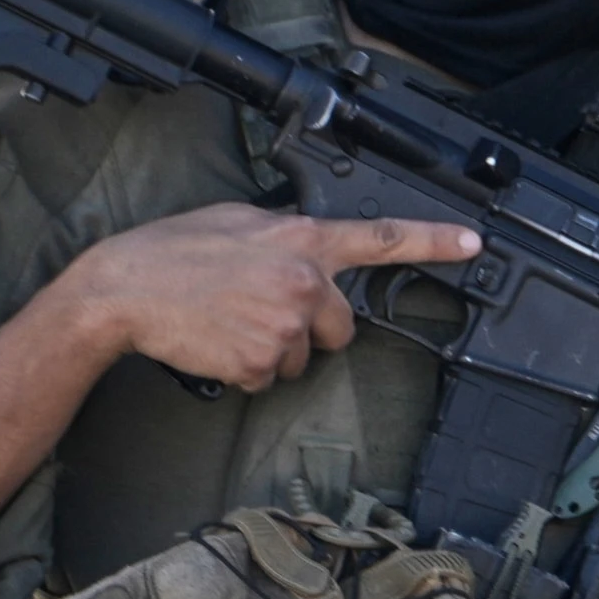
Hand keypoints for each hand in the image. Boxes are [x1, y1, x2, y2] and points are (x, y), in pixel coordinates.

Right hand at [0, 204, 486, 559]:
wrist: (124, 290)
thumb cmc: (172, 250)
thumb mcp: (237, 220)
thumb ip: (284, 232)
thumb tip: (306, 245)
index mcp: (302, 240)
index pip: (381, 238)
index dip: (434, 241)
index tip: (474, 243)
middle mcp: (304, 283)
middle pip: (342, 326)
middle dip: (311, 327)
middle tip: (259, 309)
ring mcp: (285, 327)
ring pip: (302, 357)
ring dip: (272, 348)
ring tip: (226, 320)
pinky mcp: (260, 364)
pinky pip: (267, 379)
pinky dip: (244, 370)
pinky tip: (216, 342)